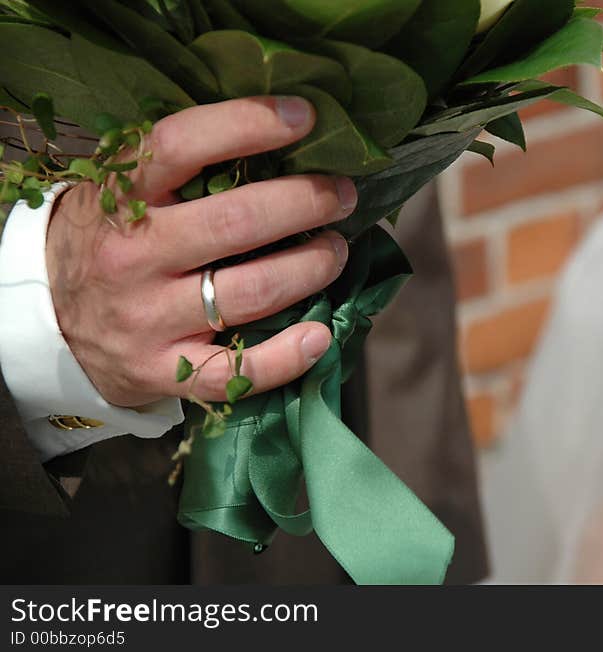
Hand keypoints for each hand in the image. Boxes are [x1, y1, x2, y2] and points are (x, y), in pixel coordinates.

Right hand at [46, 96, 354, 407]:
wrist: (51, 322)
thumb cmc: (110, 244)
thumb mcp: (122, 195)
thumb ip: (177, 170)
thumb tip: (277, 139)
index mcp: (120, 199)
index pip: (181, 145)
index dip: (248, 124)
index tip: (304, 117)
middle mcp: (132, 257)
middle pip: (236, 222)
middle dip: (305, 203)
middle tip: (341, 196)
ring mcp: (147, 320)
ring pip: (250, 292)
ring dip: (311, 268)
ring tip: (336, 251)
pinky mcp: (161, 371)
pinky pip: (234, 372)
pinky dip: (286, 357)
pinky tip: (319, 336)